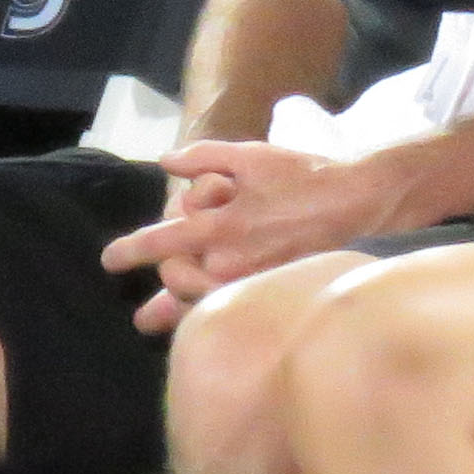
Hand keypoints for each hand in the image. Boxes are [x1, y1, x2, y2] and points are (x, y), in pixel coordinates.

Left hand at [100, 142, 408, 332]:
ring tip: (169, 300)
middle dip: (168, 268)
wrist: (364, 204)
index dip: (131, 251)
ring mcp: (252, 286)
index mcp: (222, 225)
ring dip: (183, 295)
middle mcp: (232, 264)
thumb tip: (165, 162)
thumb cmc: (308, 176)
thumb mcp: (251, 155)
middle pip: (176, 278)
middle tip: (171, 264)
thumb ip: (204, 158)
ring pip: (198, 301)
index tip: (109, 261)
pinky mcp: (271, 298)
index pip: (163, 242)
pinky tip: (195, 317)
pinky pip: (227, 312)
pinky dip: (206, 311)